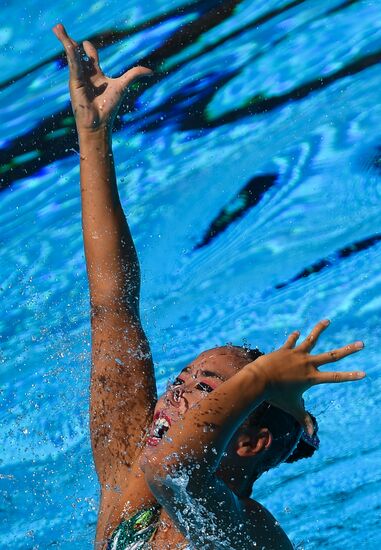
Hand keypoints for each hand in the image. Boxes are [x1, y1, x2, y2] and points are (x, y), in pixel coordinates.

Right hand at [52, 23, 152, 132]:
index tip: (86, 43)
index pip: (90, 58)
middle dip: (70, 41)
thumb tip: (151, 72)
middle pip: (77, 53)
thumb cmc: (109, 107)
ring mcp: (78, 77)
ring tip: (57, 26)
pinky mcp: (74, 81)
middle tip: (60, 27)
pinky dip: (71, 52)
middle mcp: (85, 75)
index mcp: (96, 76)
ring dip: (64, 40)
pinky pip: (73, 63)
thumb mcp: (123, 85)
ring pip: (72, 54)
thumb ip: (134, 75)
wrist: (99, 122)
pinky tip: (68, 42)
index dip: (89, 48)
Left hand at [250, 320, 364, 433]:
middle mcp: (307, 363)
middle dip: (349, 350)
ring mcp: (296, 354)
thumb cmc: (276, 397)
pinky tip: (297, 332)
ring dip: (319, 329)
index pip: (336, 377)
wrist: (259, 380)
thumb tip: (312, 436)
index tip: (364, 373)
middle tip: (362, 344)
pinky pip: (291, 341)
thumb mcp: (293, 408)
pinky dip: (294, 337)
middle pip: (332, 355)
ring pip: (312, 339)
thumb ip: (304, 419)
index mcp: (312, 378)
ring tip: (327, 320)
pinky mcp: (285, 349)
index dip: (350, 376)